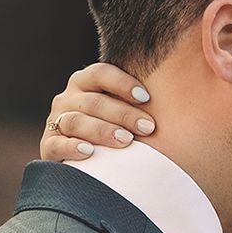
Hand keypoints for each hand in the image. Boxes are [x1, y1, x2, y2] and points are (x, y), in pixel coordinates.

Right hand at [40, 62, 154, 159]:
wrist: (83, 159)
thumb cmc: (115, 129)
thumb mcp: (123, 111)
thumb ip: (140, 101)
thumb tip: (184, 91)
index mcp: (85, 82)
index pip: (100, 73)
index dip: (123, 83)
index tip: (147, 98)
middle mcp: (68, 98)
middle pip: (94, 101)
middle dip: (123, 114)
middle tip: (149, 127)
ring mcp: (56, 121)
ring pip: (76, 120)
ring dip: (102, 130)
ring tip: (125, 141)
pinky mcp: (48, 146)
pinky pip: (57, 144)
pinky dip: (72, 147)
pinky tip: (90, 152)